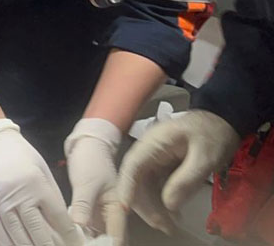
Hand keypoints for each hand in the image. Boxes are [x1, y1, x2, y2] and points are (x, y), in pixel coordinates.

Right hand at [0, 119, 84, 245]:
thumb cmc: (21, 154)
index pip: (57, 217)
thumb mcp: (43, 170)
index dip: (68, 234)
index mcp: (37, 184)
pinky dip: (9, 243)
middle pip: (38, 231)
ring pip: (18, 235)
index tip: (76, 243)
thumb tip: (63, 223)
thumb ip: (53, 196)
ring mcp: (1, 202)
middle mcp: (18, 195)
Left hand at [65, 118, 122, 235]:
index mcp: (118, 208)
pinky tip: (69, 236)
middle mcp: (112, 214)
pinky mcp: (90, 210)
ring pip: (97, 235)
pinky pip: (87, 227)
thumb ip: (83, 205)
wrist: (88, 145)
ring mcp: (101, 213)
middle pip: (108, 238)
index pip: (116, 237)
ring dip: (87, 241)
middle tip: (77, 244)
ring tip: (72, 242)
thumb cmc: (91, 160)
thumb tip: (79, 227)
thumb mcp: (86, 184)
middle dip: (96, 244)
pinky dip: (80, 233)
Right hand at [112, 110, 238, 237]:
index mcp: (154, 142)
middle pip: (136, 181)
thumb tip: (170, 203)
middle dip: (146, 205)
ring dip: (154, 207)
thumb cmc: (213, 132)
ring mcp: (154, 159)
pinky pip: (155, 186)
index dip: (127, 188)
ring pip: (144, 186)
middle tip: (163, 225)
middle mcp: (149, 151)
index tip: (125, 208)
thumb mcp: (205, 157)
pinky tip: (172, 213)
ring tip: (170, 224)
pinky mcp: (161, 166)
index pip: (132, 166)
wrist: (221, 122)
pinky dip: (162, 202)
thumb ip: (187, 179)